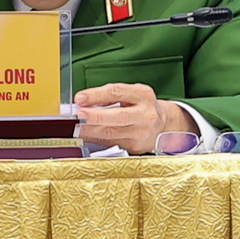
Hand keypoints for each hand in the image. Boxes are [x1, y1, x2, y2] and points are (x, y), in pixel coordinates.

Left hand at [73, 82, 196, 153]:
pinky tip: (84, 135)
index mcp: (143, 95)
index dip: (97, 95)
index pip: (117, 92)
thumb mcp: (132, 94)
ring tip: (75, 127)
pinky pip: (110, 143)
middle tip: (79, 115)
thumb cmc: (142, 107)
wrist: (164, 125)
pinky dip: (94, 139)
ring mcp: (141, 132)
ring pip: (111, 133)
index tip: (80, 98)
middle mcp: (144, 114)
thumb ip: (110, 96)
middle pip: (118, 116)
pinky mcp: (134, 146)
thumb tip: (84, 101)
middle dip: (96, 116)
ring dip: (89, 130)